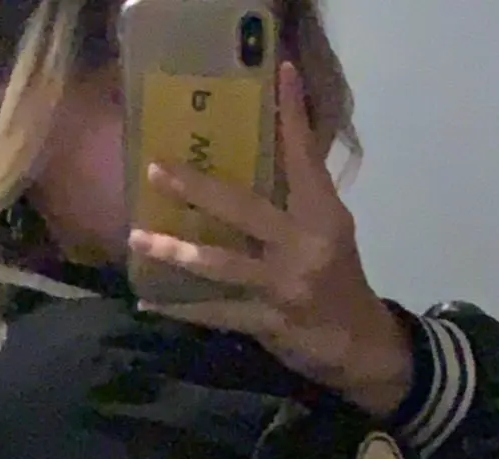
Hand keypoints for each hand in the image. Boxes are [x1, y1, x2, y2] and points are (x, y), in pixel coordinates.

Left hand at [129, 64, 413, 418]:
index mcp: (323, 216)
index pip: (306, 159)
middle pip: (243, 209)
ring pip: (221, 264)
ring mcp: (284, 287)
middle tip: (155, 169)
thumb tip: (271, 148)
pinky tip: (151, 301)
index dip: (294, 117)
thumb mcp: (331, 230)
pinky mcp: (269, 323)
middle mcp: (303, 246)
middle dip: (196, 189)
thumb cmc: (339, 279)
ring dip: (175, 251)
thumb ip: (301, 195)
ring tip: (137, 238)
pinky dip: (182, 309)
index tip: (281, 73)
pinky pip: (218, 313)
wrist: (361, 345)